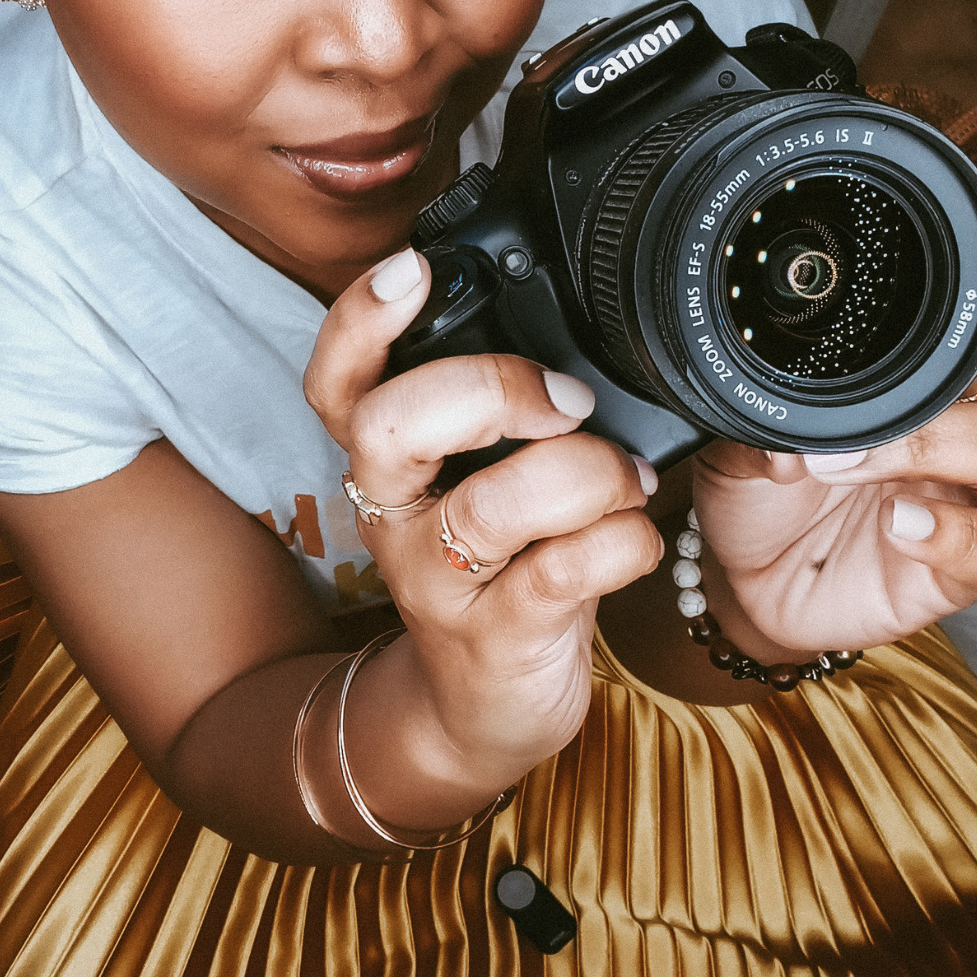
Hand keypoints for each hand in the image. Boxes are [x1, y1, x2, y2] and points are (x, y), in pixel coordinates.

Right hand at [303, 248, 663, 811]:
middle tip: (566, 401)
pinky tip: (637, 534)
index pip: (338, 380)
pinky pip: (559, 573)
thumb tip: (580, 320)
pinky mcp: (495, 637)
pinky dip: (620, 541)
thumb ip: (504, 410)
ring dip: (582, 474)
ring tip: (626, 478)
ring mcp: (436, 583)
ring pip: (488, 506)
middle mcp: (394, 516)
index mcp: (389, 462)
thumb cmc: (502, 567)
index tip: (412, 268)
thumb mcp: (484, 479)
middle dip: (485, 388)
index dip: (360, 320)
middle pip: (386, 425)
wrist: (483, 708)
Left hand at [692, 395, 976, 655]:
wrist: (744, 581)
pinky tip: (900, 528)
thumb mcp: (738, 459)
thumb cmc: (757, 506)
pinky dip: (956, 535)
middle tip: (852, 451)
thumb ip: (758, 438)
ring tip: (876, 493)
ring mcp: (957, 509)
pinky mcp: (953, 573)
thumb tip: (784, 445)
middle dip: (937, 422)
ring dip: (944, 461)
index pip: (952, 366)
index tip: (844, 397)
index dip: (913, 375)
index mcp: (905, 410)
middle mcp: (944, 452)